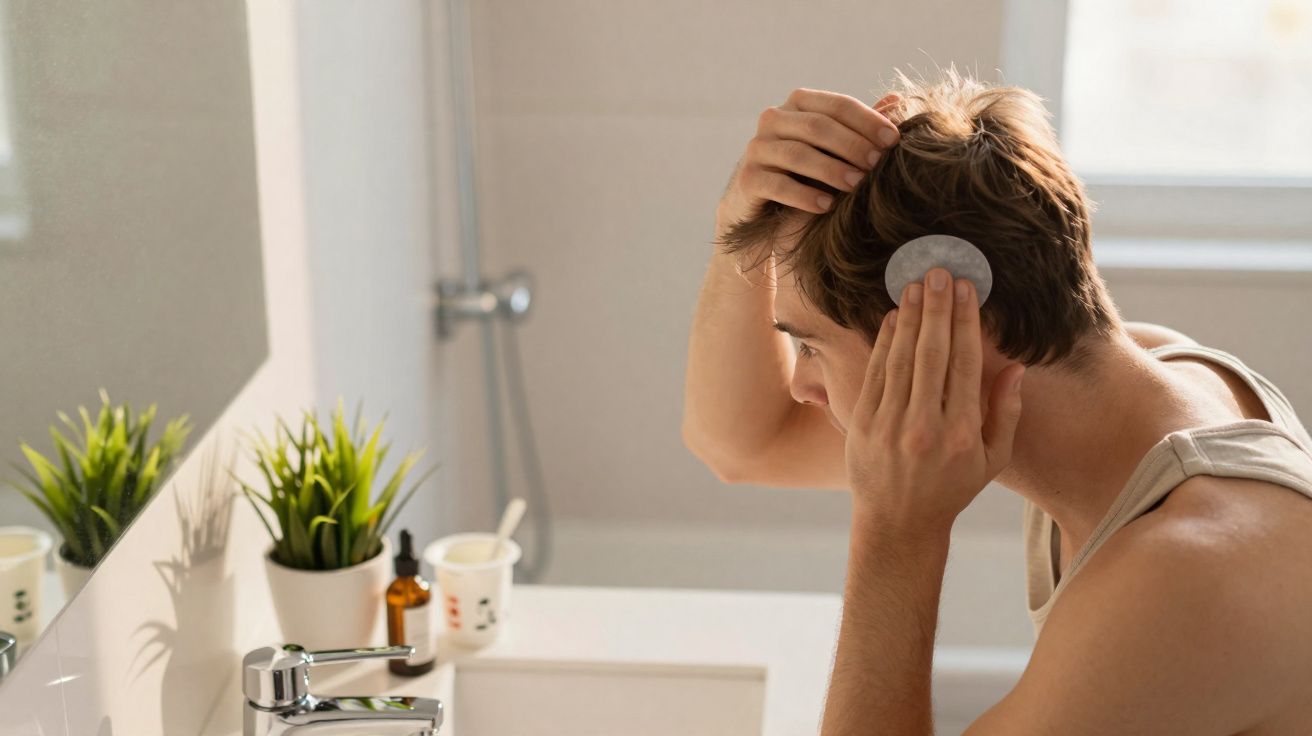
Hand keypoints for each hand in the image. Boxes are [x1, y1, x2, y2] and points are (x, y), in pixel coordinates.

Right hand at [715, 88, 900, 238]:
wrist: (763, 207)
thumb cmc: (807, 172)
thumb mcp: (834, 149)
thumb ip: (859, 127)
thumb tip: (897, 100)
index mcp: (799, 104)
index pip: (837, 105)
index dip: (867, 121)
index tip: (894, 140)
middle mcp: (774, 119)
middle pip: (818, 126)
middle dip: (852, 145)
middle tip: (878, 165)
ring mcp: (757, 147)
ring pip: (797, 154)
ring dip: (831, 170)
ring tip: (857, 186)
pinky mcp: (747, 178)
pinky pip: (776, 184)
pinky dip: (803, 195)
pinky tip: (826, 206)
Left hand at [844, 268, 1025, 536]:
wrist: (898, 523)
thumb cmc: (951, 488)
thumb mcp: (992, 460)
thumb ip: (1006, 414)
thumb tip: (1015, 367)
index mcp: (962, 435)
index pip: (964, 365)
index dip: (964, 323)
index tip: (966, 290)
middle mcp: (925, 428)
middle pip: (932, 355)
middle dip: (936, 309)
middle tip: (939, 272)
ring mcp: (889, 426)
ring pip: (901, 359)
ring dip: (908, 318)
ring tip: (915, 285)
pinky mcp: (862, 425)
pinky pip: (876, 374)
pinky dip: (883, 343)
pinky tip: (891, 318)